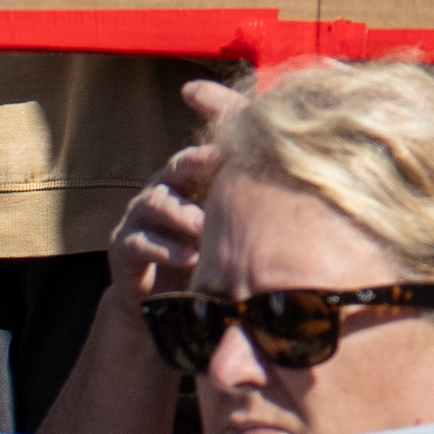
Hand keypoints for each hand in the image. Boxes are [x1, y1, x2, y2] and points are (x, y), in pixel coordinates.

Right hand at [103, 79, 243, 306]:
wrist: (162, 302)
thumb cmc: (207, 253)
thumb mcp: (232, 225)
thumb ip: (255, 202)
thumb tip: (310, 178)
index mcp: (192, 176)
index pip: (206, 146)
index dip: (217, 131)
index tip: (244, 131)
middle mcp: (165, 188)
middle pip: (179, 165)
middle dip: (199, 163)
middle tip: (221, 163)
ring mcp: (140, 215)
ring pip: (157, 201)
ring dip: (182, 214)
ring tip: (205, 226)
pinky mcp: (123, 245)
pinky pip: (139, 241)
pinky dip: (165, 249)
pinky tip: (190, 257)